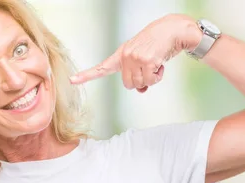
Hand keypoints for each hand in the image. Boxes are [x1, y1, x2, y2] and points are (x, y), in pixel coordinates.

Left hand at [69, 14, 201, 92]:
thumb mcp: (144, 58)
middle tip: (150, 70)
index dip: (87, 75)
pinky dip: (158, 76)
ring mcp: (135, 57)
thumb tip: (140, 90)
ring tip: (156, 64)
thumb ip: (138, 74)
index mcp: (122, 54)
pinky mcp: (146, 60)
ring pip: (140, 84)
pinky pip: (151, 80)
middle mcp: (125, 55)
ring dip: (151, 78)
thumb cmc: (158, 44)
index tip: (73, 80)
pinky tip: (160, 64)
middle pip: (129, 84)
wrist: (171, 30)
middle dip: (141, 81)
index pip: (102, 67)